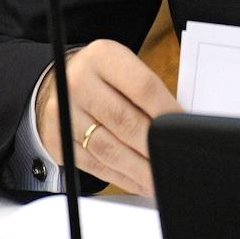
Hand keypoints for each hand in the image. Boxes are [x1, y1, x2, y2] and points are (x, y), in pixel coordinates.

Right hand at [36, 39, 181, 194]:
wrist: (60, 79)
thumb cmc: (104, 75)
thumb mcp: (124, 66)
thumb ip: (147, 90)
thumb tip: (179, 122)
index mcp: (102, 56)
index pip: (143, 87)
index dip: (167, 111)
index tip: (184, 130)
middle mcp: (78, 82)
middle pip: (125, 121)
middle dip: (153, 146)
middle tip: (173, 159)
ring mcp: (63, 113)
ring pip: (108, 148)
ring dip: (138, 169)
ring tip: (158, 178)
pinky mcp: (56, 141)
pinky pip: (93, 164)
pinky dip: (119, 176)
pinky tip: (137, 182)